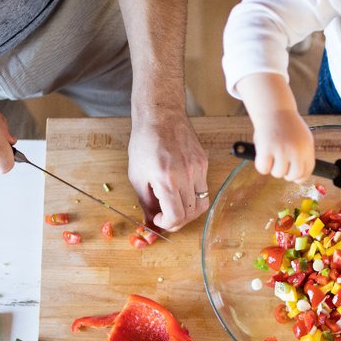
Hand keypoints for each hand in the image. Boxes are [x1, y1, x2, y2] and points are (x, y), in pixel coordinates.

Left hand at [127, 114, 208, 231]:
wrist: (160, 116)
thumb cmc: (145, 143)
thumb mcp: (137, 176)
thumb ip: (145, 202)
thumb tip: (150, 222)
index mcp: (167, 180)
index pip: (176, 216)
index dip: (167, 224)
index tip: (159, 219)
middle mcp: (186, 176)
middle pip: (191, 214)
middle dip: (177, 221)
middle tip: (166, 217)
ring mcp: (198, 169)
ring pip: (202, 204)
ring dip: (189, 211)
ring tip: (176, 206)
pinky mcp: (204, 163)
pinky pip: (204, 188)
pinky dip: (193, 196)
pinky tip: (181, 190)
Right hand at [251, 109, 314, 182]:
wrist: (274, 110)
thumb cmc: (287, 125)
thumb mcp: (302, 138)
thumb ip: (302, 155)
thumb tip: (299, 178)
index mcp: (307, 148)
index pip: (307, 171)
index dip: (300, 177)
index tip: (295, 178)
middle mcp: (296, 150)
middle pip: (293, 175)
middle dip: (286, 174)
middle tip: (280, 166)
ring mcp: (281, 150)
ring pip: (278, 173)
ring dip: (273, 168)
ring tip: (271, 155)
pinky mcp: (266, 149)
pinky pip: (263, 169)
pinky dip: (261, 165)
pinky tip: (263, 155)